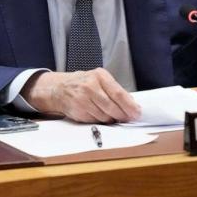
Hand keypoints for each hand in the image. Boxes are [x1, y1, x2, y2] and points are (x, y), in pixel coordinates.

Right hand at [21, 69, 140, 122]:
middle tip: (128, 118)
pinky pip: (95, 120)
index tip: (137, 113)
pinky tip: (98, 115)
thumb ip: (115, 90)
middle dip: (122, 115)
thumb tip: (132, 105)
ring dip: (111, 119)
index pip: (118, 93)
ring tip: (111, 115)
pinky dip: (100, 120)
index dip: (129, 106)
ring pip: (104, 115)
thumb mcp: (100, 80)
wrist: (60, 88)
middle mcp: (90, 86)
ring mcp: (82, 98)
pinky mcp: (78, 110)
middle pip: (112, 106)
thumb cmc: (84, 84)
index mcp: (99, 76)